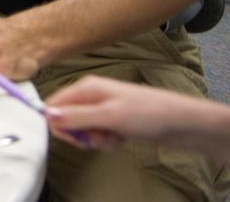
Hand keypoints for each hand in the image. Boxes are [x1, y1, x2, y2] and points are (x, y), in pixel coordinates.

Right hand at [44, 76, 176, 149]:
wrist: (183, 123)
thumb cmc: (148, 114)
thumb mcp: (109, 116)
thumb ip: (77, 117)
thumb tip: (46, 115)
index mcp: (86, 88)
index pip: (54, 104)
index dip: (59, 124)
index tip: (75, 138)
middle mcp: (91, 96)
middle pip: (67, 118)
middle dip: (80, 134)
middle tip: (98, 138)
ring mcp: (103, 108)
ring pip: (83, 129)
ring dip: (95, 139)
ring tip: (114, 138)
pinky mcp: (114, 120)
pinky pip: (98, 134)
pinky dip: (106, 141)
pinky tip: (121, 140)